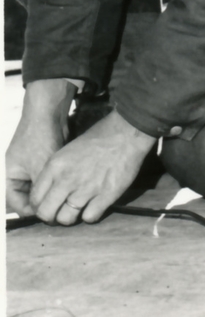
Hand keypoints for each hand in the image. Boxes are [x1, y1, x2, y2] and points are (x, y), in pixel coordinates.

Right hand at [7, 79, 75, 215]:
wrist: (48, 113)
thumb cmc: (39, 140)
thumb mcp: (40, 168)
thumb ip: (41, 189)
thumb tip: (48, 209)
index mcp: (10, 178)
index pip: (18, 204)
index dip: (34, 212)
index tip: (51, 215)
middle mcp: (19, 174)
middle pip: (30, 198)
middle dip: (45, 203)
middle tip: (62, 209)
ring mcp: (32, 167)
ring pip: (43, 188)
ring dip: (53, 193)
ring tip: (68, 199)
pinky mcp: (45, 161)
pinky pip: (51, 177)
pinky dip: (58, 182)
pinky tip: (70, 186)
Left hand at [28, 110, 156, 224]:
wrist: (127, 133)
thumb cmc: (99, 137)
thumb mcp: (68, 151)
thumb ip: (56, 172)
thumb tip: (52, 191)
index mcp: (55, 167)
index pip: (35, 199)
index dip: (40, 206)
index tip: (48, 204)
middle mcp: (66, 180)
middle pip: (46, 214)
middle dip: (51, 216)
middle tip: (60, 212)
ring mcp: (86, 189)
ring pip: (67, 219)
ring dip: (71, 217)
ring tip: (78, 209)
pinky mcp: (106, 196)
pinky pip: (90, 217)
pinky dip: (91, 215)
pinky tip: (95, 206)